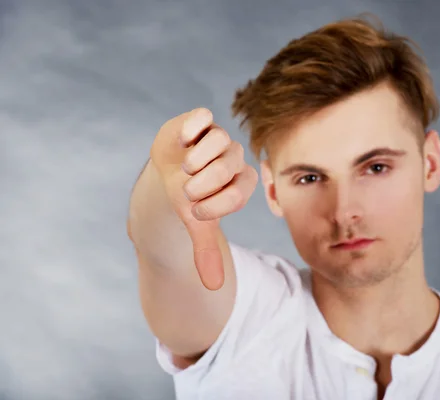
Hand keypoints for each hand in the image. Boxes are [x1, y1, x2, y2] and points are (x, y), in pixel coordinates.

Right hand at [150, 108, 257, 288]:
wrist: (169, 169)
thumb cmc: (188, 196)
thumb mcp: (196, 222)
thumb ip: (207, 250)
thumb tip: (215, 287)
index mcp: (242, 182)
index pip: (238, 194)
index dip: (214, 205)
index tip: (195, 212)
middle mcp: (235, 157)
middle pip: (227, 167)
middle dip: (201, 183)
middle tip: (186, 190)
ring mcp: (219, 137)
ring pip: (218, 142)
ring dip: (195, 160)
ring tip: (184, 168)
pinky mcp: (201, 120)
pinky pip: (203, 117)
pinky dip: (191, 130)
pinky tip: (182, 142)